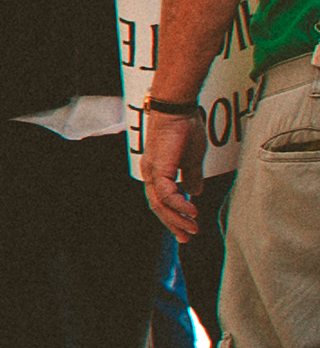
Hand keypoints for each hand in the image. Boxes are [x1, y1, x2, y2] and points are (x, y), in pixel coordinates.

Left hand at [144, 102, 205, 246]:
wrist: (178, 109)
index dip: (172, 216)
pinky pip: (167, 193)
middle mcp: (151, 173)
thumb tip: (196, 192)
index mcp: (157, 172)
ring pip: (160, 204)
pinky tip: (191, 212)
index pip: (161, 201)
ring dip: (177, 219)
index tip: (186, 230)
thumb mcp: (192, 158)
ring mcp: (152, 171)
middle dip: (173, 224)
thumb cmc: (185, 128)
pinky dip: (179, 205)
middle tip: (187, 238)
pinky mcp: (158, 167)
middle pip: (158, 206)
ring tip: (192, 229)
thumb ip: (192, 175)